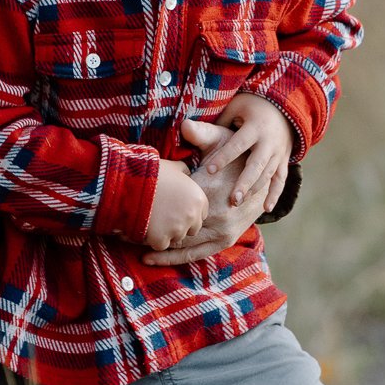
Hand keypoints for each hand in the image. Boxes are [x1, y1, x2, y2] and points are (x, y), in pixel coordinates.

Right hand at [139, 155, 213, 253]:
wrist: (131, 181)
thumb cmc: (151, 171)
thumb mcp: (172, 167)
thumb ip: (183, 170)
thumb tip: (185, 171)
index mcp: (198, 198)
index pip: (200, 215)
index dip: (186, 211)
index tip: (174, 207)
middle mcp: (192, 215)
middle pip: (191, 229)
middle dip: (179, 225)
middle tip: (163, 215)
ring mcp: (178, 228)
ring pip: (176, 238)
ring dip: (166, 233)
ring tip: (153, 219)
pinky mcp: (162, 237)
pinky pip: (161, 245)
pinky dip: (153, 239)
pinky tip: (146, 226)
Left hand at [140, 121, 270, 262]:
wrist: (262, 173)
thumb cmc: (234, 152)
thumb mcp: (219, 139)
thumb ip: (201, 134)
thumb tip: (185, 125)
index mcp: (209, 190)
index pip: (172, 206)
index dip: (148, 211)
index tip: (126, 214)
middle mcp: (217, 215)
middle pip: (175, 229)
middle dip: (150, 233)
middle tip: (122, 236)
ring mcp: (223, 231)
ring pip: (184, 246)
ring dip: (159, 252)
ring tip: (135, 251)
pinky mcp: (226, 240)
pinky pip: (198, 254)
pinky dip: (175, 259)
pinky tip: (153, 259)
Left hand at [194, 93, 293, 211]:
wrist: (284, 108)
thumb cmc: (251, 108)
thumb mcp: (235, 108)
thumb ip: (216, 121)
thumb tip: (185, 126)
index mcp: (255, 127)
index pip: (237, 145)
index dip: (223, 157)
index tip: (208, 170)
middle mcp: (269, 141)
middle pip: (256, 165)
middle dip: (244, 182)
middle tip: (232, 199)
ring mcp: (278, 153)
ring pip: (268, 175)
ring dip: (254, 190)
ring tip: (238, 203)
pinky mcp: (283, 161)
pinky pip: (281, 180)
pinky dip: (275, 194)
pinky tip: (267, 209)